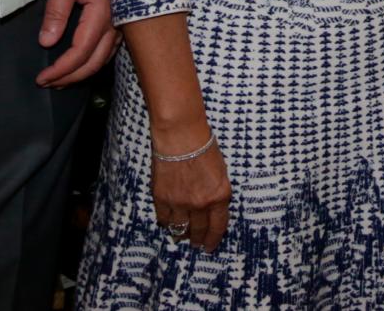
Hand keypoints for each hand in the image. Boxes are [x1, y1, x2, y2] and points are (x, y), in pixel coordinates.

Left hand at [38, 0, 118, 87]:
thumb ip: (57, 10)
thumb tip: (46, 41)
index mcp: (102, 12)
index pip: (80, 52)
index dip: (61, 69)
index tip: (41, 78)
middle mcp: (117, 20)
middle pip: (95, 61)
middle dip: (71, 77)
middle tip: (48, 83)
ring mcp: (123, 18)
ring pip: (106, 56)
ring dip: (84, 71)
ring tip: (63, 78)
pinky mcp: (124, 12)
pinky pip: (111, 45)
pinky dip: (96, 58)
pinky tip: (85, 58)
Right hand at [151, 133, 229, 252]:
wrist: (181, 135)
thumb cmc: (204, 147)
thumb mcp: (220, 172)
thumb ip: (217, 193)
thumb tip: (211, 210)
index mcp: (219, 196)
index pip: (218, 227)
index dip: (213, 240)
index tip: (210, 246)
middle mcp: (201, 204)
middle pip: (199, 231)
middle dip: (198, 240)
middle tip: (196, 244)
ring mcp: (180, 203)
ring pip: (180, 229)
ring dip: (182, 234)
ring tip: (182, 237)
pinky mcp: (163, 198)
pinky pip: (164, 219)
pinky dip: (167, 222)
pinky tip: (169, 222)